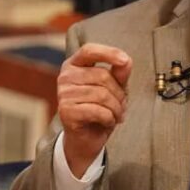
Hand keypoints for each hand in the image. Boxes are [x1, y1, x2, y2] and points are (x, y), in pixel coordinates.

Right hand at [58, 43, 131, 176]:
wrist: (87, 138)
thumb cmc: (99, 109)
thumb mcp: (113, 88)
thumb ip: (119, 73)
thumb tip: (125, 61)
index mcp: (74, 65)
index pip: (89, 51)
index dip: (108, 53)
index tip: (125, 60)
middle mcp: (65, 76)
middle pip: (102, 76)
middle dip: (119, 93)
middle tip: (122, 106)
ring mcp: (63, 94)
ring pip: (102, 95)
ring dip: (116, 108)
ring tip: (116, 115)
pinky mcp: (66, 111)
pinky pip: (98, 110)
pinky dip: (109, 118)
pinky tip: (107, 122)